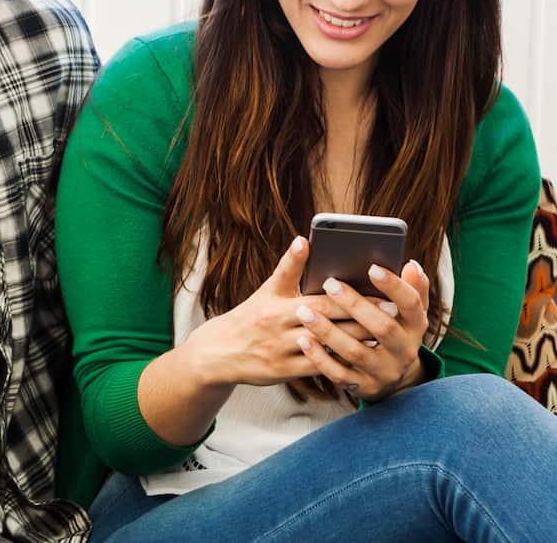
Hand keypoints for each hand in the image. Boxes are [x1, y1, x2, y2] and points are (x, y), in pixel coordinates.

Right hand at [185, 236, 366, 387]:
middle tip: (392, 314)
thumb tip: (304, 240)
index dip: (353, 299)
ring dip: (355, 343)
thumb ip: (289, 268)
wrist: (220, 351)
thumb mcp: (266, 290)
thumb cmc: (250, 316)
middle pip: (330, 324)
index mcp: (278, 306)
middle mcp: (281, 328)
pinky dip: (339, 363)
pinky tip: (359, 360)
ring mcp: (283, 352)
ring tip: (383, 337)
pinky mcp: (284, 373)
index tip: (381, 295)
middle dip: (363, 319)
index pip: (322, 301)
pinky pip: (317, 368)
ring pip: (326, 348)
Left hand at [294, 260, 430, 401]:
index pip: (411, 305)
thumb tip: (412, 265)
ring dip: (328, 331)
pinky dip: (320, 358)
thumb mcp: (406, 313)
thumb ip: (411, 289)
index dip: (394, 287)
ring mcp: (384, 371)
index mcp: (415, 327)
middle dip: (355, 305)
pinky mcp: (364, 387)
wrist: (392, 378)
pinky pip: (339, 374)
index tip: (372, 268)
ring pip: (355, 351)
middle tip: (329, 284)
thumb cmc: (394, 331)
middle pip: (382, 328)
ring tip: (304, 311)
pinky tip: (304, 341)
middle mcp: (404, 351)